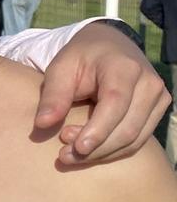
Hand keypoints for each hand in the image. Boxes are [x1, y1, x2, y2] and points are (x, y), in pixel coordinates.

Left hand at [36, 21, 170, 164]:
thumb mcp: (61, 68)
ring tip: (72, 155)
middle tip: (65, 156)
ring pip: (135, 139)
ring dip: (103, 153)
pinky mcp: (158, 111)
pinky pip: (139, 140)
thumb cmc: (81, 57)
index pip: (115, 104)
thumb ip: (53, 95)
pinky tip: (89, 151)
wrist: (109, 45)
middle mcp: (149, 83)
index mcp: (124, 67)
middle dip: (96, 148)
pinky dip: (113, 150)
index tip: (77, 148)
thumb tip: (43, 124)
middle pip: (127, 128)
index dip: (98, 130)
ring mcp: (159, 98)